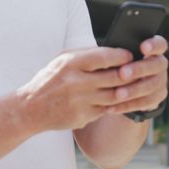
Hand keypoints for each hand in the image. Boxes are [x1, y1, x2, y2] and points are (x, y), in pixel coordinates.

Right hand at [17, 47, 135, 131]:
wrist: (30, 108)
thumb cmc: (50, 79)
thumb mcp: (62, 60)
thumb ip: (86, 54)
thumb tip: (114, 50)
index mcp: (71, 63)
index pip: (105, 56)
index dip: (122, 56)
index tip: (130, 55)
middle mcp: (76, 82)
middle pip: (114, 77)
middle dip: (129, 74)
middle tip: (138, 71)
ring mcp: (80, 101)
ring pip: (114, 95)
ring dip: (126, 90)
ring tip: (132, 85)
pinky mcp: (82, 117)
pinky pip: (106, 109)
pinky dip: (113, 104)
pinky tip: (117, 99)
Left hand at [105, 36, 168, 116]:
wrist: (129, 85)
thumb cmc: (122, 64)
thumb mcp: (122, 56)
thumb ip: (119, 53)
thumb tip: (107, 52)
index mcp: (153, 50)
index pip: (159, 44)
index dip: (153, 45)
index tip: (143, 47)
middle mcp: (160, 64)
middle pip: (155, 65)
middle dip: (138, 69)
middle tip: (122, 73)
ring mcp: (161, 81)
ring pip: (150, 86)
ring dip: (133, 90)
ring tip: (117, 94)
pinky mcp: (157, 97)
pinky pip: (144, 102)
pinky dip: (128, 105)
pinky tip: (114, 106)